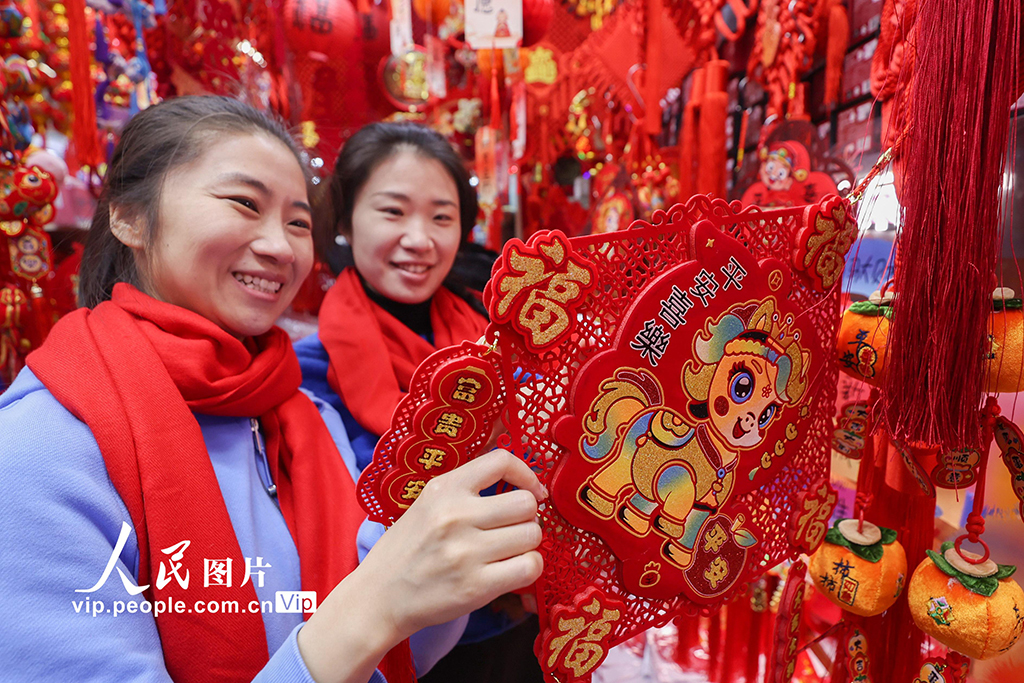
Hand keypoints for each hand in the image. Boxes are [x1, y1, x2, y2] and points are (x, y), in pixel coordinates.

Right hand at [360, 449, 546, 638]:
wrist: (379, 596)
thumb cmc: (408, 549)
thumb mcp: (427, 503)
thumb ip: (465, 488)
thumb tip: (518, 481)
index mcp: (444, 489)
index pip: (501, 461)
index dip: (526, 474)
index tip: (531, 490)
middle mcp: (455, 515)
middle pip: (526, 504)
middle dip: (527, 517)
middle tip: (513, 528)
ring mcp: (466, 552)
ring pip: (532, 535)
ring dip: (527, 544)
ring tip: (509, 550)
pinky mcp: (476, 586)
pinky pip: (529, 567)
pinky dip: (529, 568)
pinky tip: (512, 569)